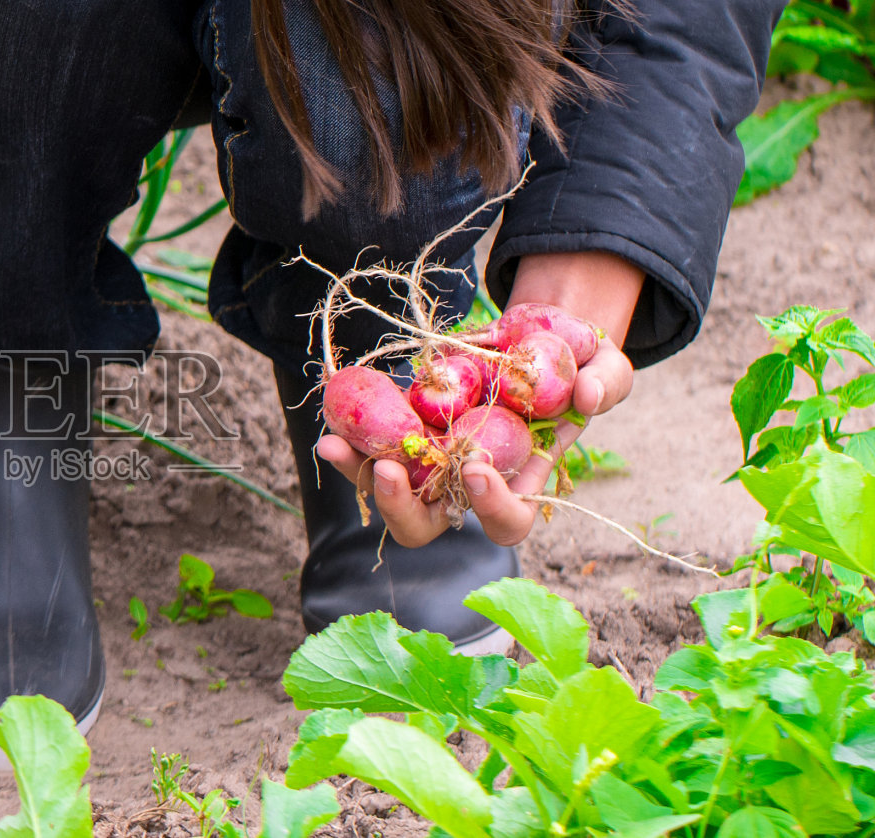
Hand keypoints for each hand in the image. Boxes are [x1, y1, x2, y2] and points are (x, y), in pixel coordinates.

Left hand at [316, 251, 642, 546]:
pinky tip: (331, 412)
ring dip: (359, 474)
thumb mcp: (607, 366)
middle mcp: (467, 483)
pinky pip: (369, 447)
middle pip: (427, 525)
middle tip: (388, 472)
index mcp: (521, 481)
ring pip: (388, 492)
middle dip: (402, 507)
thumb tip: (587, 395)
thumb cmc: (579, 364)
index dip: (491, 508)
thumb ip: (607, 381)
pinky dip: (349, 436)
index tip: (477, 470)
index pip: (506, 522)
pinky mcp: (405, 430)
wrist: (537, 335)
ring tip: (334, 445)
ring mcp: (431, 460)